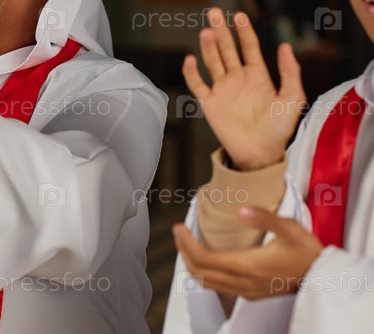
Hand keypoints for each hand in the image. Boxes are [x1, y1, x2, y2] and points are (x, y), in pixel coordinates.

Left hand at [173, 205, 322, 298]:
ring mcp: (245, 290)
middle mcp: (241, 282)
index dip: (185, 244)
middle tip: (178, 232)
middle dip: (183, 251)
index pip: (203, 259)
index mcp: (246, 266)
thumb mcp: (290, 228)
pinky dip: (204, 272)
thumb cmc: (307, 252)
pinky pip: (218, 286)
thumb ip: (264, 218)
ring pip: (206, 282)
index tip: (178, 227)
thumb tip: (242, 210)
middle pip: (199, 272)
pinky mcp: (250, 292)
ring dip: (192, 263)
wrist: (324, 277)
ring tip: (187, 243)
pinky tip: (207, 257)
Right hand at [183, 8, 305, 170]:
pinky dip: (192, 72)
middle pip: (226, 49)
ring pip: (212, 62)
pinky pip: (198, 84)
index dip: (243, 31)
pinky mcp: (210, 103)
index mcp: (257, 75)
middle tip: (213, 11)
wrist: (261, 153)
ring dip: (208, 46)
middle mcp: (237, 78)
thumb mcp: (293, 98)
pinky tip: (190, 59)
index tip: (238, 15)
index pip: (248, 47)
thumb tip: (284, 46)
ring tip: (206, 31)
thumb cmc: (279, 128)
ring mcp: (222, 89)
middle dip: (220, 30)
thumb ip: (290, 72)